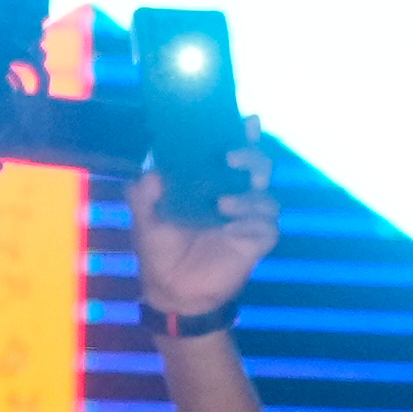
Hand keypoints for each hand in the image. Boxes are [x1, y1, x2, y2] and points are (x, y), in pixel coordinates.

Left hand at [129, 141, 281, 320]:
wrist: (172, 291)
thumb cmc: (159, 251)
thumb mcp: (144, 220)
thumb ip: (145, 196)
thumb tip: (151, 173)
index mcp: (209, 183)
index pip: (232, 150)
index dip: (243, 133)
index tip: (246, 120)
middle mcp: (233, 195)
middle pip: (259, 167)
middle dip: (251, 156)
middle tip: (230, 157)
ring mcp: (246, 220)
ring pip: (267, 197)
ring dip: (249, 196)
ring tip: (222, 205)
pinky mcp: (255, 243)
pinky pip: (268, 228)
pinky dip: (253, 225)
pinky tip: (232, 230)